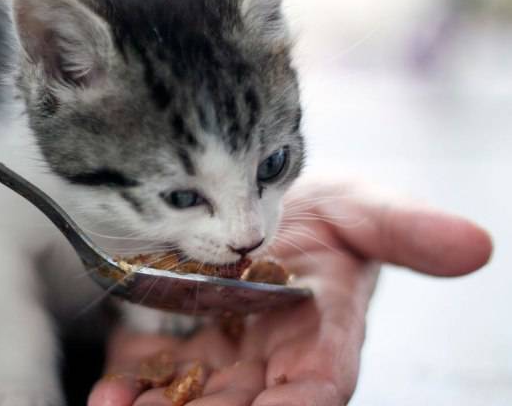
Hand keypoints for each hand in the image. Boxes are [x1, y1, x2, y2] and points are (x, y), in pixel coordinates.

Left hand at [89, 178, 492, 405]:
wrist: (262, 199)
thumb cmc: (325, 212)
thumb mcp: (365, 210)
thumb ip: (405, 230)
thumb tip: (475, 244)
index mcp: (320, 337)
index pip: (312, 390)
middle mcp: (266, 358)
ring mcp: (214, 352)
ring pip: (191, 399)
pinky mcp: (170, 337)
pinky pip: (148, 374)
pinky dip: (127, 390)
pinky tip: (109, 396)